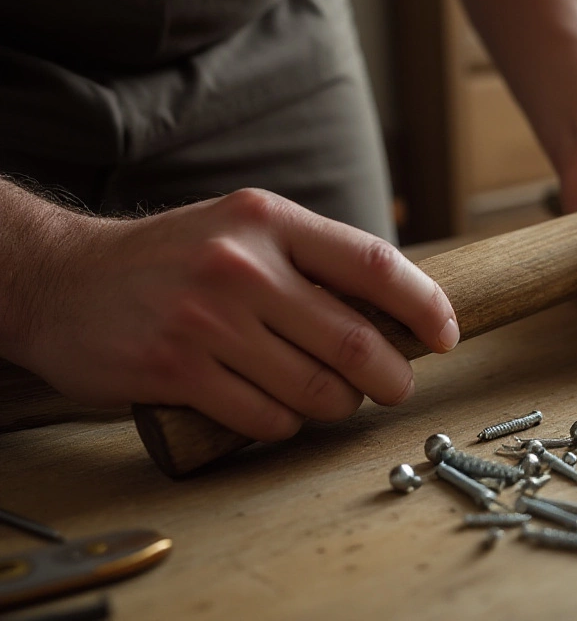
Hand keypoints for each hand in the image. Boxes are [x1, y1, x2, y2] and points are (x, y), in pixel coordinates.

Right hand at [13, 190, 457, 440]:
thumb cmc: (172, 259)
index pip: (375, 263)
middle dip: (392, 375)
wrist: (60, 280)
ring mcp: (208, 320)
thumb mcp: (242, 231)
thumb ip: (310, 260)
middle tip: (396, 385)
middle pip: (355, 339)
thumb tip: (399, 309)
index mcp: (269, 222)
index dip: (425, 305)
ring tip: (334, 398)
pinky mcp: (177, 370)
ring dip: (339, 405)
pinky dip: (287, 424)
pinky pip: (267, 417)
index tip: (446, 335)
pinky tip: (279, 410)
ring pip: (317, 387)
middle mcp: (242, 266)